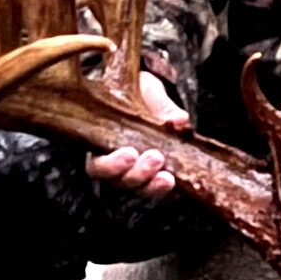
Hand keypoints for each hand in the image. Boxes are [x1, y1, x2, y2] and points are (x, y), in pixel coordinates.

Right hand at [86, 72, 189, 199]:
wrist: (152, 95)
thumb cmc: (138, 91)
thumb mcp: (145, 89)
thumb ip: (158, 103)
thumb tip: (178, 119)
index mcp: (102, 143)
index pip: (98, 166)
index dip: (112, 165)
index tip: (130, 153)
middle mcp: (117, 164)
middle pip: (121, 181)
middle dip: (138, 174)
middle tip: (155, 158)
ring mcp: (139, 172)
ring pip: (142, 189)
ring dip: (155, 185)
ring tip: (168, 176)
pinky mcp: (160, 175)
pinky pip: (164, 190)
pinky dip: (173, 189)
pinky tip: (182, 183)